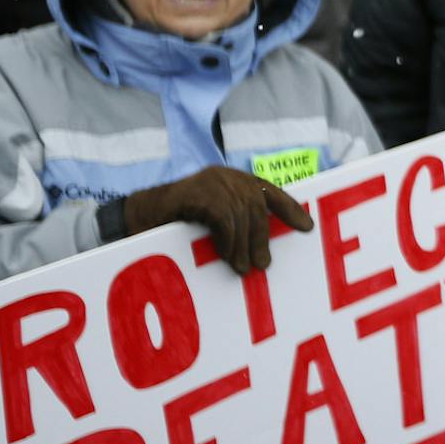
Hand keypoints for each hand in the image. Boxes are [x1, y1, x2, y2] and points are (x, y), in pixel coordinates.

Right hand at [121, 166, 313, 274]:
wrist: (137, 216)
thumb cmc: (178, 223)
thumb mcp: (214, 221)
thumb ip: (238, 225)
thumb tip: (266, 251)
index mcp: (235, 180)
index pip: (271, 192)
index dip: (291, 209)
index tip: (307, 228)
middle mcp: (226, 176)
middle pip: (258, 205)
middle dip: (263, 237)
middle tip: (262, 265)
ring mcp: (210, 181)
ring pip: (241, 212)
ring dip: (244, 244)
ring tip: (242, 267)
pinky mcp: (195, 191)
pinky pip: (222, 216)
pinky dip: (227, 238)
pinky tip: (226, 254)